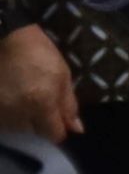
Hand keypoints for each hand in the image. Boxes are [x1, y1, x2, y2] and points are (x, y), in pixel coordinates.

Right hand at [0, 24, 77, 141]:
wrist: (5, 38)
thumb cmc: (39, 54)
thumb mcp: (62, 76)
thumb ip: (68, 105)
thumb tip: (76, 130)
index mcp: (41, 104)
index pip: (54, 134)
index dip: (59, 128)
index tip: (58, 119)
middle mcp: (17, 113)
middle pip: (34, 132)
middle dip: (40, 122)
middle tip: (38, 100)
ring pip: (15, 128)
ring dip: (21, 118)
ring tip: (22, 96)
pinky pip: (1, 120)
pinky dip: (6, 113)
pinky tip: (9, 98)